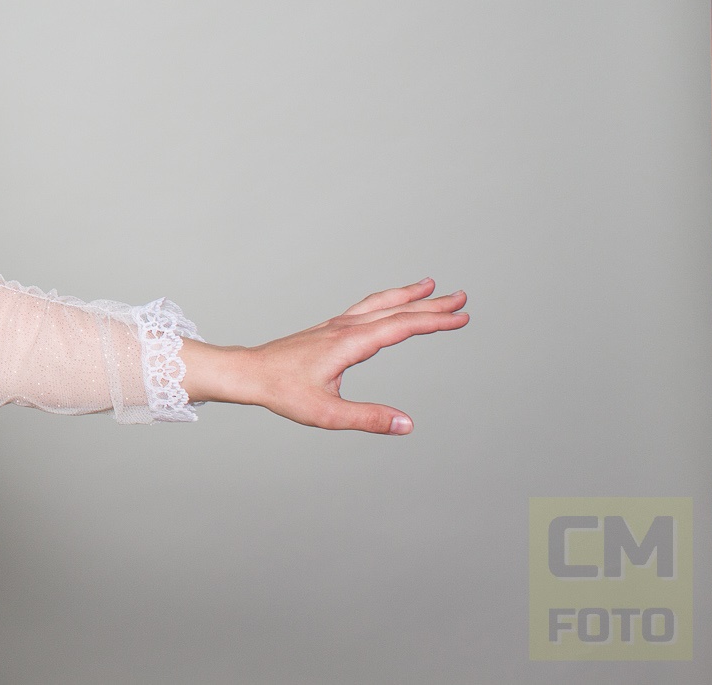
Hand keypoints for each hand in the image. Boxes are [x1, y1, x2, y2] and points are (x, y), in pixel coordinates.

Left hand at [179, 278, 468, 433]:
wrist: (249, 373)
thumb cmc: (283, 391)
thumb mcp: (327, 413)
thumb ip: (368, 418)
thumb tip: (407, 424)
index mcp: (349, 343)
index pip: (401, 326)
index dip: (434, 321)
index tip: (461, 317)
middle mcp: (344, 328)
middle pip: (395, 309)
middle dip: (430, 304)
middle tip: (461, 297)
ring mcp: (335, 326)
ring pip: (379, 304)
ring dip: (407, 296)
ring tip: (430, 288)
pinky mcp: (328, 329)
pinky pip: (365, 309)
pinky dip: (385, 302)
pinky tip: (390, 306)